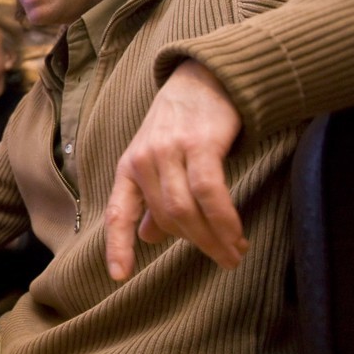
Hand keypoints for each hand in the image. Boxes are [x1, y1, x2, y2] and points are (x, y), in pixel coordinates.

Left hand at [105, 61, 247, 279]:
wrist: (205, 77)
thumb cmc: (182, 124)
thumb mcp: (158, 161)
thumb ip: (153, 200)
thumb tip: (146, 238)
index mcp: (128, 168)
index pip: (117, 213)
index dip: (117, 245)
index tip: (118, 276)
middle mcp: (143, 160)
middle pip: (166, 217)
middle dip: (195, 243)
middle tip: (223, 259)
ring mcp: (169, 151)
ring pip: (185, 209)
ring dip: (212, 238)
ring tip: (233, 254)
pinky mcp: (199, 144)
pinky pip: (209, 192)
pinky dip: (223, 218)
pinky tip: (236, 234)